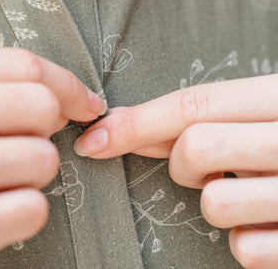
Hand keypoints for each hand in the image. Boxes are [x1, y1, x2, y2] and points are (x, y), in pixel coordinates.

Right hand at [0, 42, 104, 268]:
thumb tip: (52, 90)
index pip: (25, 64)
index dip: (65, 84)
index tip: (82, 101)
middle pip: (44, 107)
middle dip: (41, 131)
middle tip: (11, 147)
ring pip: (45, 159)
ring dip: (26, 176)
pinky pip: (34, 208)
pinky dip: (18, 215)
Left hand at [74, 75, 277, 268]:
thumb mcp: (266, 110)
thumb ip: (209, 115)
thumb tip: (129, 126)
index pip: (194, 105)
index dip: (136, 121)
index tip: (93, 138)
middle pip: (196, 148)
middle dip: (184, 161)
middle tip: (210, 164)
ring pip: (215, 204)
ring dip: (217, 202)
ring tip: (249, 190)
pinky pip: (246, 250)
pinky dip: (246, 240)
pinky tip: (271, 222)